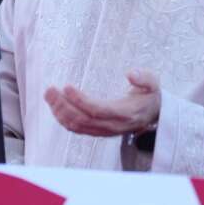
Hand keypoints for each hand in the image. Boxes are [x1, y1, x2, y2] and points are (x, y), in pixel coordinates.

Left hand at [44, 70, 160, 136]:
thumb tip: (131, 73)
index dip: (80, 100)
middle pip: (82, 120)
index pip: (98, 110)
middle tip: (50, 89)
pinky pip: (77, 129)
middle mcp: (112, 125)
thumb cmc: (150, 95)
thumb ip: (145, 78)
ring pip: (77, 126)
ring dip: (60, 112)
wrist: (153, 114)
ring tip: (50, 94)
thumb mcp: (154, 83)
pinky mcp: (97, 131)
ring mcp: (104, 131)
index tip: (67, 87)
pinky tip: (55, 106)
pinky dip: (63, 119)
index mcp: (124, 113)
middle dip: (63, 106)